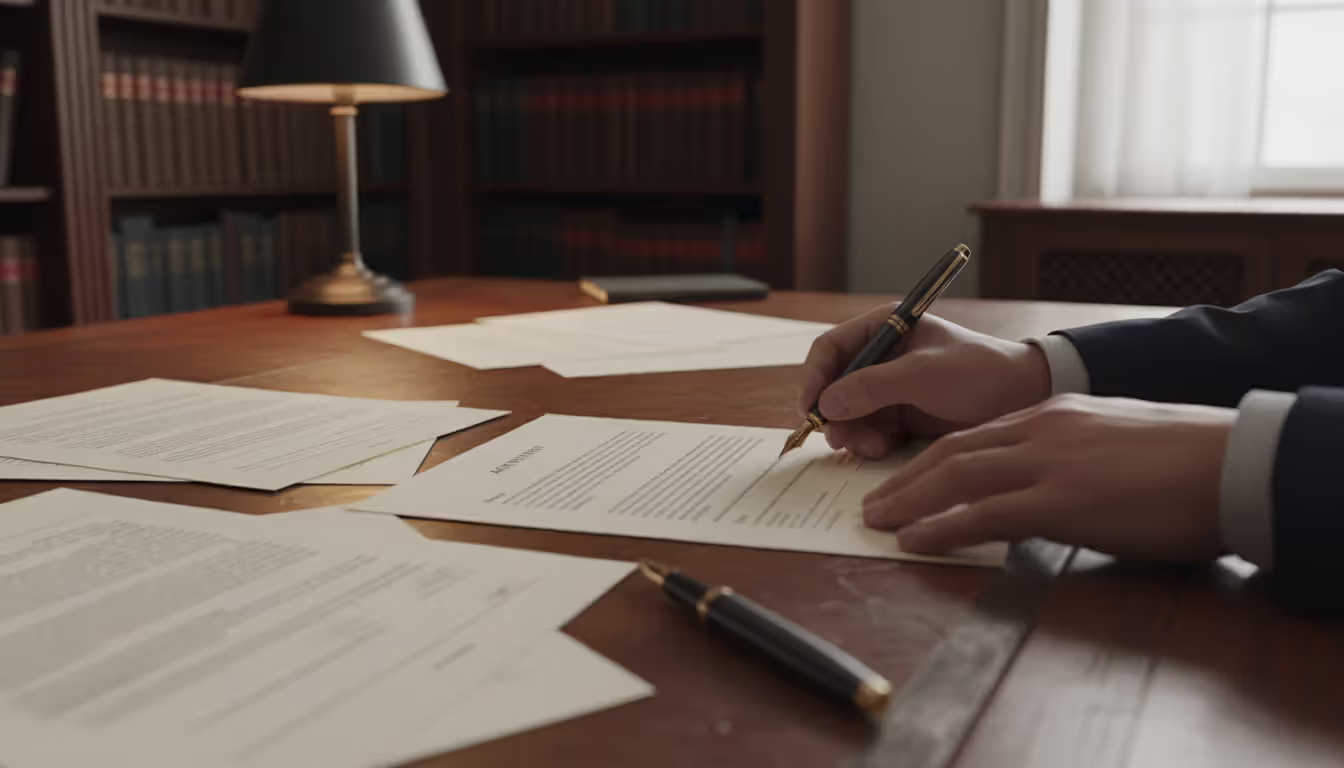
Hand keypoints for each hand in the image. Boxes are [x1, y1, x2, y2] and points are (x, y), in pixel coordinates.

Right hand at [798, 312, 1050, 458]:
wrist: (1025, 398)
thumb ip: (873, 386)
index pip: (831, 348)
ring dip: (849, 432)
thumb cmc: (982, 372)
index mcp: (885, 328)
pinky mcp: (900, 415)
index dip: (814, 377)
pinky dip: (867, 442)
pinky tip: (880, 449)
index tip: (810, 408)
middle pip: (833, 384)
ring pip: (847, 412)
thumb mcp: (925, 374)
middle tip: (838, 438)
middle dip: (832, 413)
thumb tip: (827, 404)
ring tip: (867, 447)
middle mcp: (881, 356)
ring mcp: (889, 388)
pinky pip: (867, 430)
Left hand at [863, 394, 1236, 561]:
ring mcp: (1049, 464)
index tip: (905, 479)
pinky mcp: (1062, 501)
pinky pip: (984, 513)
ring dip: (908, 501)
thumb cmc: (1184, 459)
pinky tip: (913, 541)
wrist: (1230, 460)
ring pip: (957, 476)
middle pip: (953, 452)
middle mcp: (1041, 431)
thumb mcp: (1113, 442)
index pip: (975, 435)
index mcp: (1054, 415)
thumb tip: (1055, 483)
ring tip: (876, 521)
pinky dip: (941, 527)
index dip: (933, 460)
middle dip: (906, 479)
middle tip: (873, 503)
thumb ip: (1073, 455)